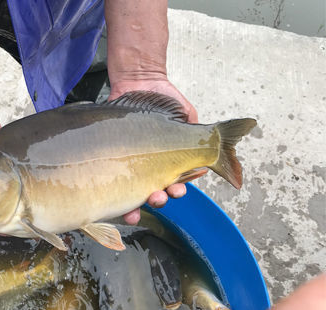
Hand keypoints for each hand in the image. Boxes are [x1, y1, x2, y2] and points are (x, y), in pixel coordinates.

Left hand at [108, 77, 201, 224]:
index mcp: (172, 161)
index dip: (178, 189)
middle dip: (161, 198)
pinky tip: (124, 205)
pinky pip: (118, 184)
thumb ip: (199, 131)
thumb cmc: (165, 98)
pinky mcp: (117, 162)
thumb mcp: (187, 113)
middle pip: (158, 192)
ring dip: (142, 203)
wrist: (138, 82)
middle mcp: (153, 168)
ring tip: (145, 198)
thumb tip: (214, 143)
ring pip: (138, 192)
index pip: (177, 182)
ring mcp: (134, 167)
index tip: (178, 188)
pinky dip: (121, 199)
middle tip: (160, 195)